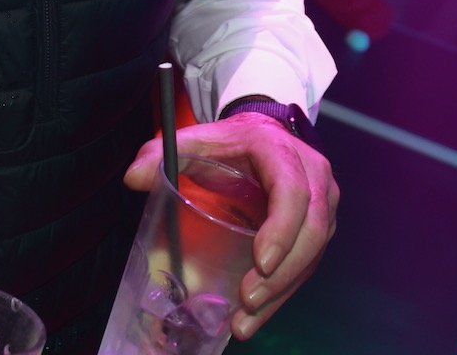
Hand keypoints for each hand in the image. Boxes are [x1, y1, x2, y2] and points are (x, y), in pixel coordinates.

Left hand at [124, 112, 338, 340]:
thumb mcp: (199, 140)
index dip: (282, 228)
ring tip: (246, 321)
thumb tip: (133, 177)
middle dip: (283, 273)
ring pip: (313, 253)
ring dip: (283, 291)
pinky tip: (256, 314)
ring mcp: (323, 203)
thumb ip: (163, 152)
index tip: (260, 262)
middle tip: (247, 301)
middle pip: (312, 229)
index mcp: (282, 151)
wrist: (264, 135)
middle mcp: (313, 176)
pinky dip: (284, 291)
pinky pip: (309, 262)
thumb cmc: (232, 142)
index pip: (293, 191)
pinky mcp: (321, 226)